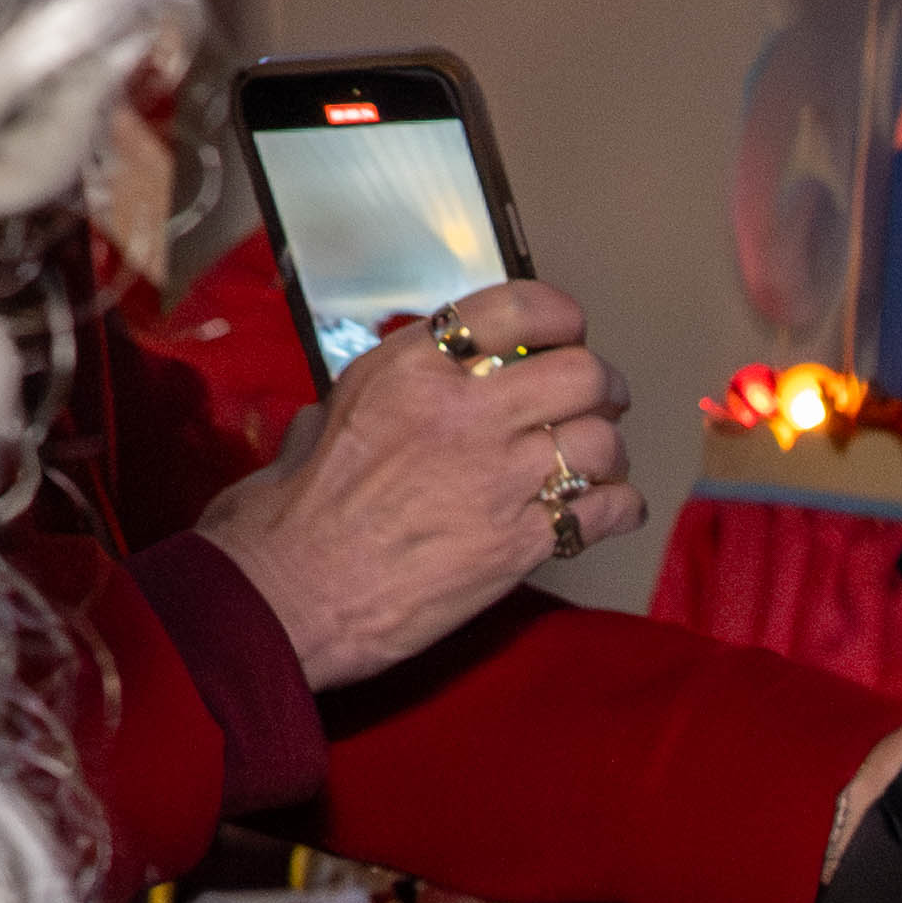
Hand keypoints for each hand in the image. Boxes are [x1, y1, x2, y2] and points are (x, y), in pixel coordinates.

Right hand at [195, 277, 640, 690]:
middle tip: (598, 401)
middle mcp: (463, 414)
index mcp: (412, 371)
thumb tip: (407, 391)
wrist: (285, 594)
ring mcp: (496, 480)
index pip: (517, 308)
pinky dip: (617, 510)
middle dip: (601, 385)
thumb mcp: (325, 416)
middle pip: (580, 372)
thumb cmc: (290, 514)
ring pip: (601, 442)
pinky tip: (602, 514)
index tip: (567, 332)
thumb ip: (382, 394)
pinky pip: (605, 511)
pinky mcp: (516, 544)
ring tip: (594, 465)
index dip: (559, 316)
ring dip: (608, 453)